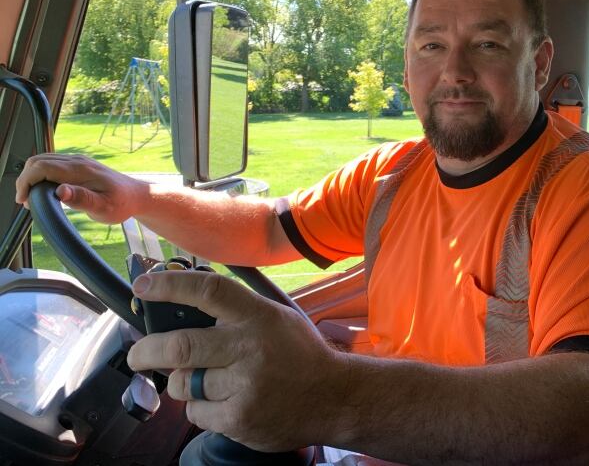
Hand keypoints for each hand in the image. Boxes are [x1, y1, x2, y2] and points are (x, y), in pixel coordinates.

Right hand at [15, 153, 147, 222]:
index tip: (24, 200)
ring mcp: (77, 161)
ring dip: (31, 177)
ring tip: (32, 199)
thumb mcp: (103, 208)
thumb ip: (81, 199)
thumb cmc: (122, 204)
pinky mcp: (77, 165)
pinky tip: (43, 192)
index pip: (42, 167)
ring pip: (42, 161)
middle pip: (38, 161)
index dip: (27, 182)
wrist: (136, 195)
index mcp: (80, 170)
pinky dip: (40, 175)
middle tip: (26, 202)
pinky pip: (51, 164)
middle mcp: (77, 161)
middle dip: (25, 180)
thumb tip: (60, 191)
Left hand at [126, 269, 346, 451]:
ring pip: (183, 383)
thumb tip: (183, 305)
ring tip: (200, 380)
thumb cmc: (299, 354)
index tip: (144, 287)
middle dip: (147, 350)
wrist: (334, 397)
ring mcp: (244, 386)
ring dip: (181, 381)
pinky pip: (195, 412)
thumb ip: (236, 311)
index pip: (208, 291)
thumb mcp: (276, 318)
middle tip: (138, 352)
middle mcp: (249, 348)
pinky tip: (223, 401)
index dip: (170, 286)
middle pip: (180, 346)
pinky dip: (200, 407)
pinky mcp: (239, 418)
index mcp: (258, 316)